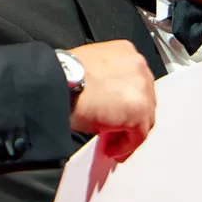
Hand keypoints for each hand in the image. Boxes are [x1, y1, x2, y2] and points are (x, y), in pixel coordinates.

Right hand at [67, 40, 155, 162]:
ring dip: (128, 134)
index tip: (118, 114)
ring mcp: (141, 88)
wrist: (56, 85)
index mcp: (125, 52)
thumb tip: (108, 102)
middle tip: (115, 133)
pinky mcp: (139, 110)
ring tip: (111, 144)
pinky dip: (125, 146)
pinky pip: (138, 135)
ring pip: (145, 118)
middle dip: (130, 119)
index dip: (126, 102)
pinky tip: (111, 149)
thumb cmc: (63, 77)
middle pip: (145, 99)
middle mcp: (138, 66)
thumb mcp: (90, 69)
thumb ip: (107, 81)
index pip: (135, 82)